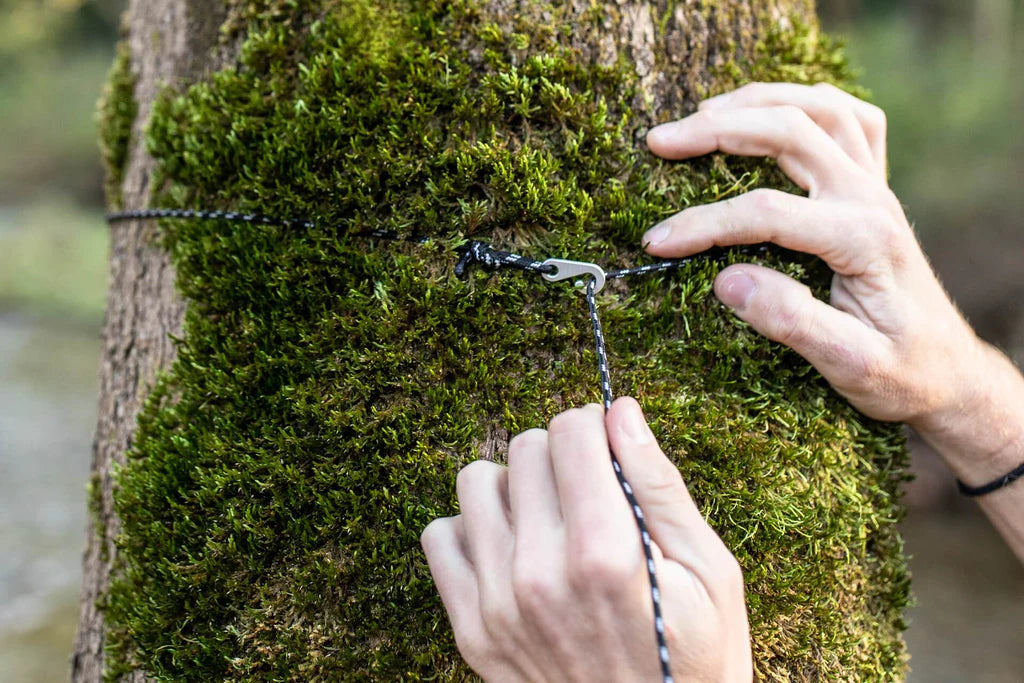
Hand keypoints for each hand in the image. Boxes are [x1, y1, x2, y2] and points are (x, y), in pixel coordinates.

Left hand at [421, 399, 751, 681]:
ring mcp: (496, 605)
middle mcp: (539, 574)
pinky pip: (440, 538)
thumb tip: (621, 410)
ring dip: (513, 485)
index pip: (570, 431)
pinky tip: (512, 548)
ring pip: (475, 481)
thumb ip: (659, 484)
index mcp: (606, 552)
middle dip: (559, 453)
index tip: (608, 446)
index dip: (594, 425)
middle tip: (588, 488)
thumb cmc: (697, 660)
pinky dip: (472, 530)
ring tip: (548, 515)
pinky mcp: (470, 631)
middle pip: (524, 448)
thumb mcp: (711, 572)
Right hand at [642, 82, 984, 426]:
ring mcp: (876, 187)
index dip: (703, 224)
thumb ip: (792, 322)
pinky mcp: (874, 188)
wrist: (947, 370)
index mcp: (863, 240)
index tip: (656, 242)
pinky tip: (770, 110)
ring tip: (701, 114)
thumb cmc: (900, 372)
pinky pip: (849, 119)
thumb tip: (725, 281)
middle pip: (791, 133)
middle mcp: (871, 199)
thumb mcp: (850, 365)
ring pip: (819, 109)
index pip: (767, 212)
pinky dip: (805, 102)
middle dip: (717, 130)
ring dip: (758, 101)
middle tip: (661, 141)